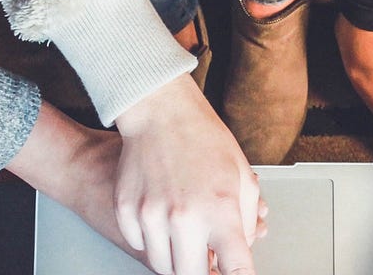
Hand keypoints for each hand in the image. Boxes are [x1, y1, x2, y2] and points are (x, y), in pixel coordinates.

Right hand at [6, 98, 264, 274]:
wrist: (160, 113)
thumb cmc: (203, 139)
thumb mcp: (242, 178)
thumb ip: (245, 222)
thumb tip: (238, 252)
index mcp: (219, 211)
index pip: (236, 269)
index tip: (235, 273)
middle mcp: (183, 218)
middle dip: (204, 271)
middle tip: (208, 260)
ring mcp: (151, 216)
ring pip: (163, 266)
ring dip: (177, 259)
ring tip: (186, 240)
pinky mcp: (127, 211)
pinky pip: (139, 245)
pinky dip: (152, 241)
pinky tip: (162, 223)